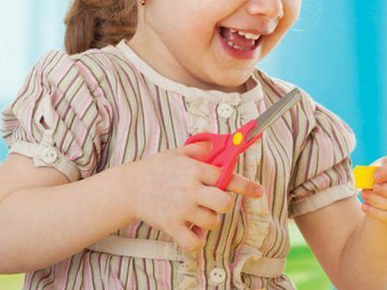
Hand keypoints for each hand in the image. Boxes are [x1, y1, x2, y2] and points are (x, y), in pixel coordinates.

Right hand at [124, 142, 263, 250]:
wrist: (129, 187)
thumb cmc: (154, 169)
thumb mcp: (175, 153)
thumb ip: (198, 149)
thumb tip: (216, 145)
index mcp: (193, 170)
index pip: (226, 176)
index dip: (245, 185)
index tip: (257, 191)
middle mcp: (190, 189)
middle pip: (224, 203)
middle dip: (223, 204)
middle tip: (213, 202)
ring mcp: (181, 209)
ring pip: (212, 222)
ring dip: (209, 221)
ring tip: (196, 215)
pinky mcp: (171, 225)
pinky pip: (194, 242)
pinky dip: (197, 240)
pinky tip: (192, 231)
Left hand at [360, 151, 386, 225]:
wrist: (384, 192)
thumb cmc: (380, 175)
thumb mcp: (376, 169)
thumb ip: (373, 171)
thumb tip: (368, 177)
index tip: (375, 176)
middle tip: (374, 188)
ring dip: (380, 202)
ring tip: (364, 195)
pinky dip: (380, 213)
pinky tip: (366, 207)